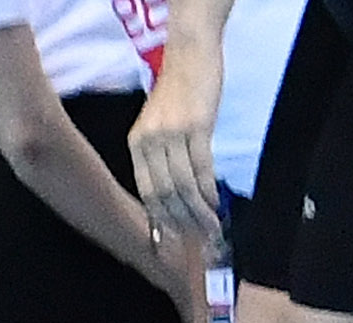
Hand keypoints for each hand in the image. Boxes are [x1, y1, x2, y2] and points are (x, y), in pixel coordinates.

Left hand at [125, 41, 222, 259]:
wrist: (190, 54)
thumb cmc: (179, 90)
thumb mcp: (158, 124)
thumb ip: (160, 154)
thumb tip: (175, 192)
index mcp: (136, 143)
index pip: (146, 190)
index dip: (161, 217)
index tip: (173, 238)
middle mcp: (149, 141)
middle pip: (164, 194)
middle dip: (182, 221)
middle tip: (198, 239)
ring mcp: (171, 134)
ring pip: (183, 186)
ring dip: (199, 212)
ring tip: (211, 227)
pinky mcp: (196, 127)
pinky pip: (202, 169)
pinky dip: (209, 191)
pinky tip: (216, 204)